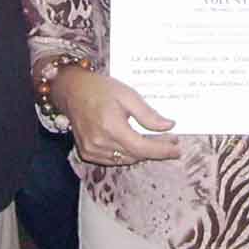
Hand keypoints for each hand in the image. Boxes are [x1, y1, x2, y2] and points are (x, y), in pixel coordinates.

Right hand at [53, 66, 179, 166]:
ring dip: (140, 153)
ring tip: (152, 141)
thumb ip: (147, 114)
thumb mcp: (127, 95)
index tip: (177, 148)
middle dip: (155, 150)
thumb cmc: (99, 88)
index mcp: (111, 127)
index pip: (143, 148)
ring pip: (125, 160)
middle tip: (169, 140)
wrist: (71, 90)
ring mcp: (91, 150)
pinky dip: (125, 154)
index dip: (162, 150)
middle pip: (136, 155)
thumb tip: (168, 126)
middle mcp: (100, 143)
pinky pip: (112, 160)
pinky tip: (131, 143)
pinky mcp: (86, 153)